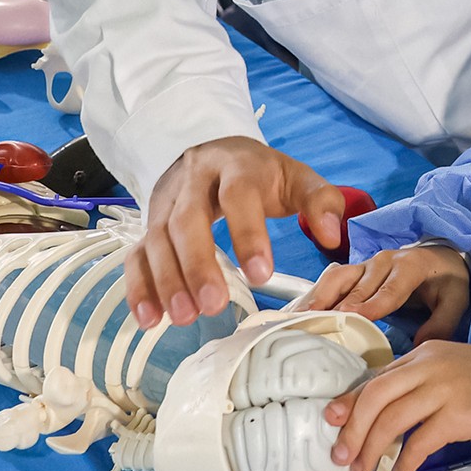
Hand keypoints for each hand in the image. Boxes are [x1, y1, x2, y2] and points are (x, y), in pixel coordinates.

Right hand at [126, 137, 347, 328]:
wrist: (213, 152)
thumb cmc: (259, 174)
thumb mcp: (295, 178)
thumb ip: (321, 201)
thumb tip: (332, 235)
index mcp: (236, 166)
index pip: (238, 195)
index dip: (247, 233)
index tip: (261, 275)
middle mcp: (194, 181)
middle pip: (187, 219)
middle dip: (197, 264)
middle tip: (213, 306)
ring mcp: (166, 202)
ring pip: (157, 239)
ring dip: (167, 280)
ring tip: (185, 317)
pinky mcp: (150, 224)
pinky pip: (137, 254)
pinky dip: (139, 287)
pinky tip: (149, 318)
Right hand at [294, 243, 470, 344]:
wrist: (440, 258)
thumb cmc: (446, 281)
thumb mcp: (456, 300)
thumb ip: (442, 322)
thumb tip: (419, 345)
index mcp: (410, 266)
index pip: (390, 288)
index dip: (372, 303)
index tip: (354, 317)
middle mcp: (384, 262)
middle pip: (357, 286)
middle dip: (337, 306)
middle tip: (315, 327)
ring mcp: (365, 265)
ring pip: (336, 280)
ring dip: (316, 299)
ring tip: (295, 320)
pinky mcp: (353, 272)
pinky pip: (329, 282)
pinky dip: (311, 297)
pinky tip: (294, 314)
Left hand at [325, 340, 470, 470]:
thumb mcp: (444, 368)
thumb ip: (414, 382)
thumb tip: (377, 411)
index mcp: (421, 354)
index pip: (376, 378)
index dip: (350, 401)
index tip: (331, 419)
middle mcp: (427, 368)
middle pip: (376, 397)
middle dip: (353, 429)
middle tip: (341, 455)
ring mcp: (442, 390)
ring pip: (392, 419)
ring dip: (372, 448)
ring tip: (363, 467)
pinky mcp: (457, 415)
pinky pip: (421, 441)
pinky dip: (406, 459)